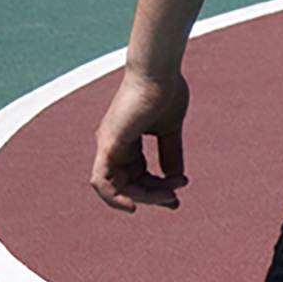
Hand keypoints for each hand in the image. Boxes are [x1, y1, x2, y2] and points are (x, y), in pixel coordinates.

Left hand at [90, 69, 190, 212]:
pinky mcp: (108, 146)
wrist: (158, 75)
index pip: (136, 175)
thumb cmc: (165, 93)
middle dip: (154, 195)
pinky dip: (113, 198)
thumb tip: (175, 179)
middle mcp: (113, 145)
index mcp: (126, 141)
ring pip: (118, 187)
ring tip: (169, 196)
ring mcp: (108, 145)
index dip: (158, 188)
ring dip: (145, 197)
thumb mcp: (170, 131)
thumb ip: (171, 154)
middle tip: (176, 196)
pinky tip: (132, 206)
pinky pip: (102, 182)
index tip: (181, 188)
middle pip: (129, 184)